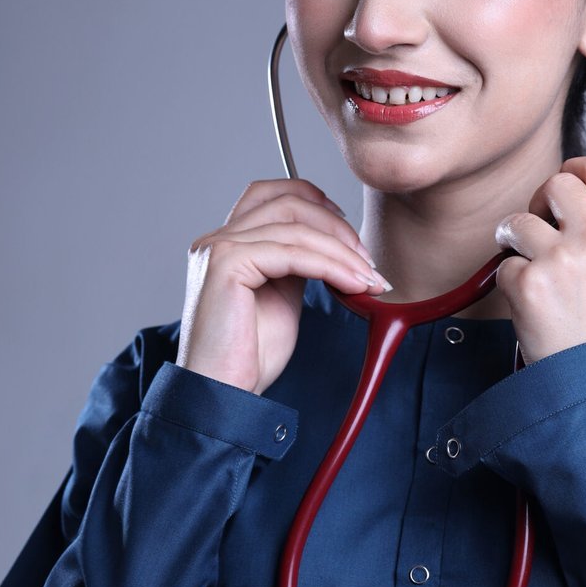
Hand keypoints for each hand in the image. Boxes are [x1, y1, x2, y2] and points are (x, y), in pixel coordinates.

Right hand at [177, 178, 387, 395]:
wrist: (222, 392)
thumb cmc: (249, 356)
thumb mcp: (281, 298)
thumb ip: (296, 266)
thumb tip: (332, 247)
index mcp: (227, 244)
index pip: (271, 194)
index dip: (315, 200)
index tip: (349, 232)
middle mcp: (217, 239)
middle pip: (287, 202)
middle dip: (336, 227)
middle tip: (368, 261)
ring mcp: (219, 248)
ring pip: (294, 227)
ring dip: (341, 250)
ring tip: (368, 278)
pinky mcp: (226, 264)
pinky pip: (292, 252)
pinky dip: (330, 265)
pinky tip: (352, 284)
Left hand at [492, 156, 585, 365]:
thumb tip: (582, 205)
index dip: (576, 168)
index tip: (567, 179)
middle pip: (555, 183)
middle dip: (541, 202)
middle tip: (542, 229)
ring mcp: (560, 258)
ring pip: (518, 222)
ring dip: (517, 243)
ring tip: (536, 273)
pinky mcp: (529, 283)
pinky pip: (504, 266)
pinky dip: (512, 285)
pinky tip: (535, 305)